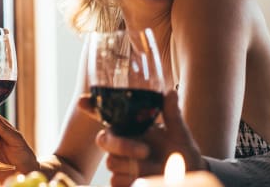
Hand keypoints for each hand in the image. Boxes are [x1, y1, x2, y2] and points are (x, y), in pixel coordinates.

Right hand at [81, 90, 206, 186]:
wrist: (187, 172)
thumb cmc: (180, 149)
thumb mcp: (178, 131)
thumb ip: (172, 113)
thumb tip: (171, 92)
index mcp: (130, 126)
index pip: (105, 115)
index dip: (91, 107)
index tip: (82, 102)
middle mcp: (121, 142)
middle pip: (102, 140)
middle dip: (122, 145)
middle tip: (146, 151)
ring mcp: (119, 162)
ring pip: (111, 163)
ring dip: (134, 166)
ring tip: (155, 167)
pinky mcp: (120, 181)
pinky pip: (116, 181)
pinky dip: (133, 181)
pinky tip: (147, 178)